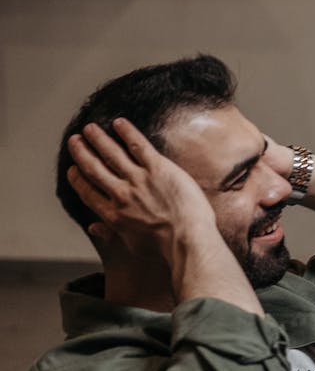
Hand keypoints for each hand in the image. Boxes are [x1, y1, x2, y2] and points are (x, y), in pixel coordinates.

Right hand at [65, 119, 216, 253]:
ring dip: (98, 139)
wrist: (187, 240)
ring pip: (112, 154)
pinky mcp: (159, 168)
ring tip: (89, 128)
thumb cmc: (164, 247)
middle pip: (95, 169)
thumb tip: (93, 228)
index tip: (72, 169)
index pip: (88, 192)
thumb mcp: (131, 245)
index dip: (78, 178)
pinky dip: (127, 133)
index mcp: (112, 215)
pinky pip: (139, 145)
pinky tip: (119, 123)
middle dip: (82, 153)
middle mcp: (121, 195)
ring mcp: (139, 180)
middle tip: (74, 141)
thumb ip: (110, 233)